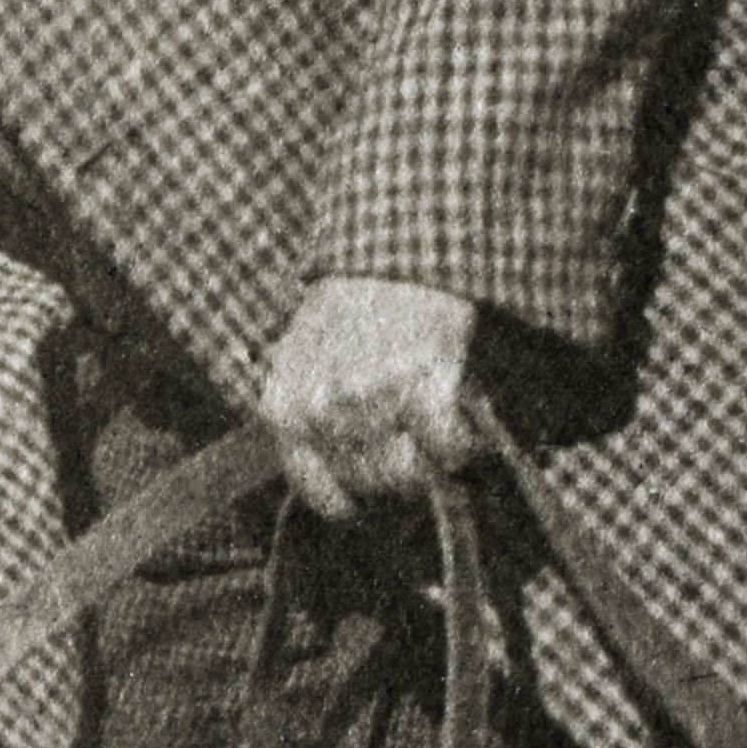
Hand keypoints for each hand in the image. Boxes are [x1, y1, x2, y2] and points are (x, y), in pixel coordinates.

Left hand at [259, 276, 480, 518]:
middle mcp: (320, 409)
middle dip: (398, 467)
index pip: (322, 495)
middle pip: (372, 484)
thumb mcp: (298, 364)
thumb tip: (341, 488)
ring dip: (433, 459)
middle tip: (413, 435)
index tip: (376, 483)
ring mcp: (370, 398)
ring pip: (412, 475)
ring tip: (434, 423)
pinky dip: (463, 440)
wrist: (392, 253)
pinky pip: (450, 448)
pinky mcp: (422, 384)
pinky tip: (458, 416)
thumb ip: (308, 418)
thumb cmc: (347, 311)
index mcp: (283, 409)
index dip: (357, 495)